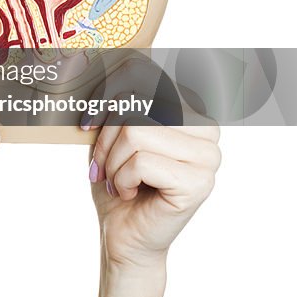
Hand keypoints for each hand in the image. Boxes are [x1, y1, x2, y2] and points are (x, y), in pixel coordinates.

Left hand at [83, 64, 220, 267]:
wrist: (124, 235)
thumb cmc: (118, 181)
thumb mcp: (113, 132)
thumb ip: (119, 99)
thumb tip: (94, 61)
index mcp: (190, 109)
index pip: (148, 74)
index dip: (108, 93)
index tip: (88, 122)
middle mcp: (208, 129)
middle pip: (137, 104)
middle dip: (107, 136)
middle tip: (103, 164)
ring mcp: (208, 157)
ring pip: (136, 133)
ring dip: (113, 162)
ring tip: (117, 180)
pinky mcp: (199, 183)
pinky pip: (141, 163)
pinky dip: (121, 180)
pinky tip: (130, 193)